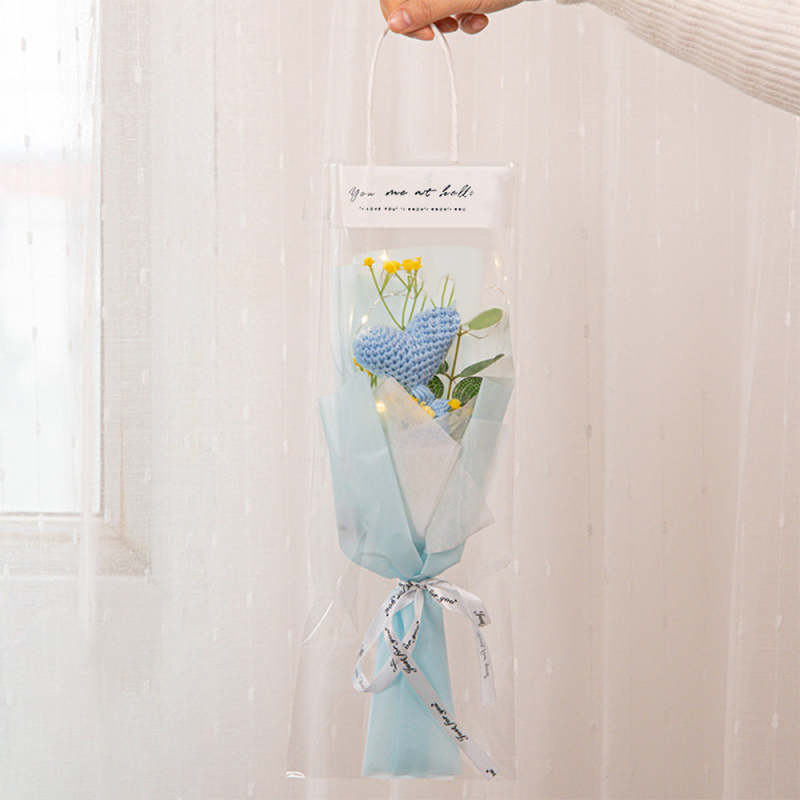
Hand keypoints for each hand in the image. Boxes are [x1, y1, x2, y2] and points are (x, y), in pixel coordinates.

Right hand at [380, 1, 524, 40]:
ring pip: (429, 9)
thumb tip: (395, 23)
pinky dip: (463, 20)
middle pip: (408, 3)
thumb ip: (425, 9)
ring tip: (465, 21)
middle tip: (441, 30)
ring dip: (447, 23)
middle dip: (427, 21)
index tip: (423, 32)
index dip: (399, 16)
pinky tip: (476, 18)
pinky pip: (449, 9)